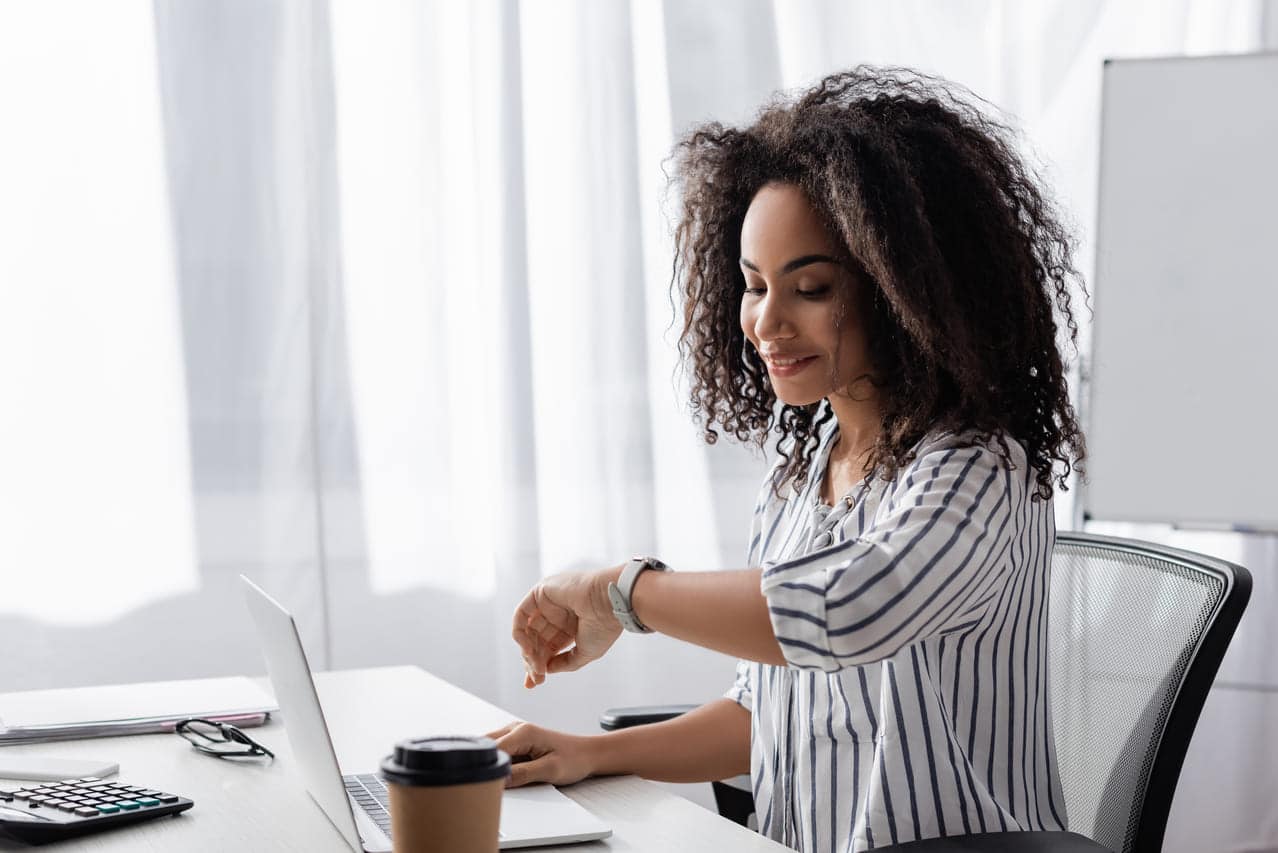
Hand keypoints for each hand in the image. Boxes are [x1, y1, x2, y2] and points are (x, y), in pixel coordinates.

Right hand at [485, 721, 597, 787]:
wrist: (587, 754)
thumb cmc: (574, 759)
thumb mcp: (549, 771)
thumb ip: (522, 774)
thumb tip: (499, 780)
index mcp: (523, 732)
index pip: (492, 750)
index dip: (489, 768)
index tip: (494, 783)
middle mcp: (516, 729)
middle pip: (486, 748)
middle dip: (489, 765)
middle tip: (502, 781)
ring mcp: (515, 734)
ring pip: (492, 750)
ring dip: (497, 764)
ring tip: (514, 774)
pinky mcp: (517, 742)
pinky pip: (500, 753)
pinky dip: (503, 764)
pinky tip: (515, 772)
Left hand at [512, 566, 622, 687]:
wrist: (609, 603)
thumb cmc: (604, 625)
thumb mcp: (585, 653)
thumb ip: (565, 663)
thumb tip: (547, 670)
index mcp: (570, 627)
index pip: (548, 648)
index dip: (540, 665)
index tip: (536, 682)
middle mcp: (557, 615)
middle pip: (536, 642)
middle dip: (533, 661)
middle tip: (536, 677)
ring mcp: (548, 604)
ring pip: (527, 631)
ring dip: (527, 651)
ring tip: (535, 665)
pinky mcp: (540, 593)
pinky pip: (521, 615)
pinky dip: (520, 634)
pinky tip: (528, 649)